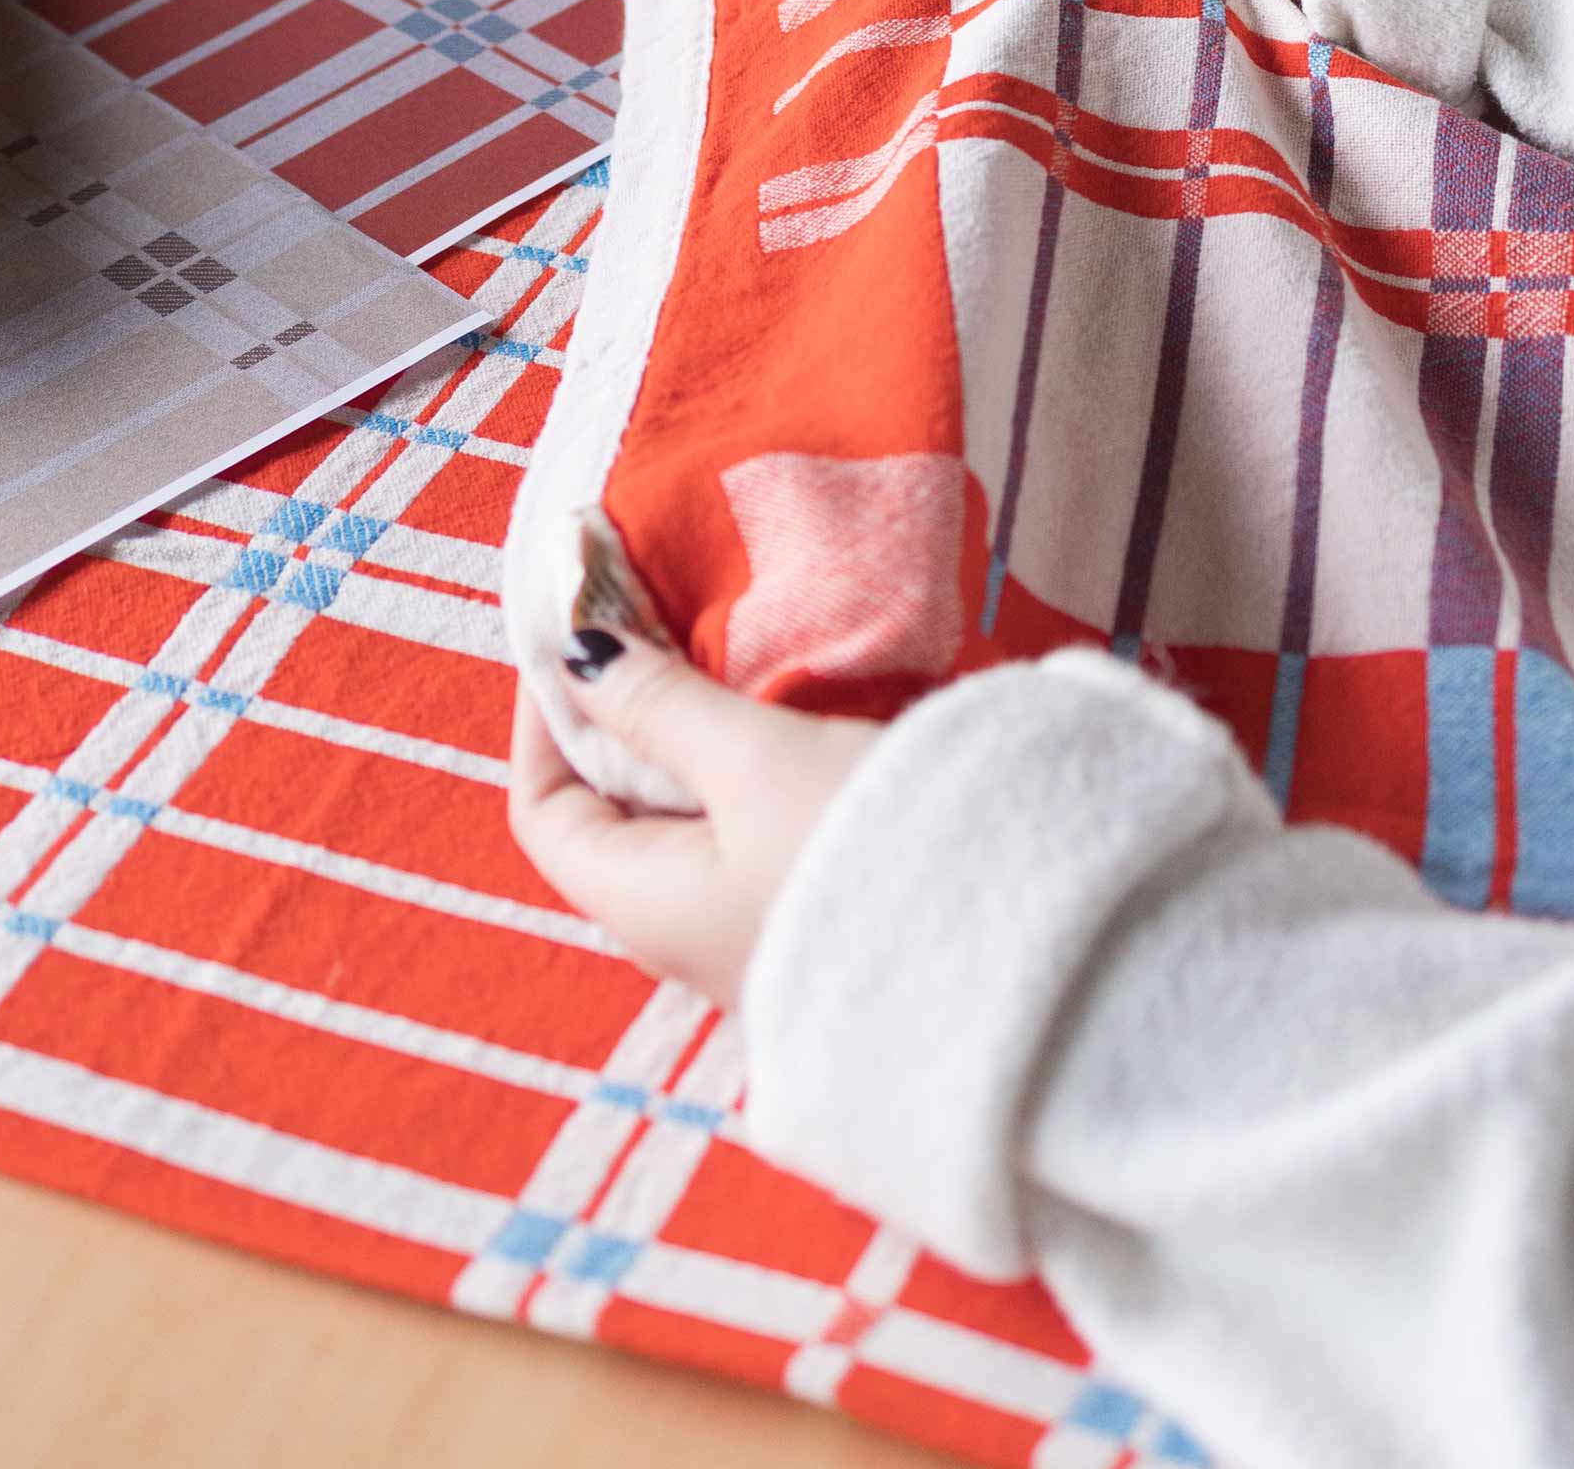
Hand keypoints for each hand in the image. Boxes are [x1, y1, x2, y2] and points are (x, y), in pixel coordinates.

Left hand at [508, 636, 879, 1010]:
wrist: (1030, 951)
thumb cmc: (867, 857)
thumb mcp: (753, 762)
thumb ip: (659, 704)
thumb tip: (574, 654)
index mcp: (643, 907)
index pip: (543, 811)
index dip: (543, 717)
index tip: (574, 629)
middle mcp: (684, 932)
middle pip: (610, 813)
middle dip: (618, 714)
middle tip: (648, 622)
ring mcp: (753, 930)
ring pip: (684, 817)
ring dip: (684, 734)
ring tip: (710, 651)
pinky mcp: (816, 915)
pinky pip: (745, 831)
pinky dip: (740, 764)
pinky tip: (779, 712)